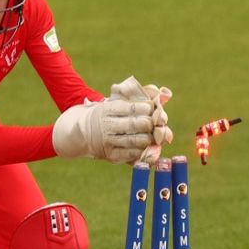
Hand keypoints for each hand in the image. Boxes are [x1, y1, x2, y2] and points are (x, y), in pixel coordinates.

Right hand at [51, 77, 168, 163]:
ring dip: (148, 139)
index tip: (152, 108)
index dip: (146, 108)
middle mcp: (106, 125)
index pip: (131, 108)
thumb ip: (140, 98)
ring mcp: (107, 141)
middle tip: (154, 123)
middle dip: (148, 124)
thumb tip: (166, 93)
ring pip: (133, 140)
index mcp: (108, 109)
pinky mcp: (110, 155)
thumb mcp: (116, 102)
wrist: (83, 132)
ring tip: (153, 136)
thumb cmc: (108, 114)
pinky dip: (142, 151)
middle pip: (134, 125)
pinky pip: (129, 154)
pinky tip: (148, 147)